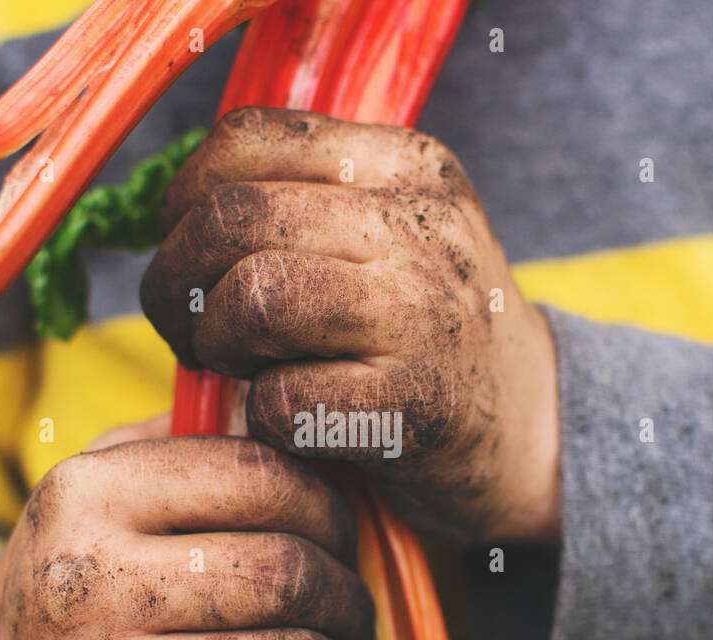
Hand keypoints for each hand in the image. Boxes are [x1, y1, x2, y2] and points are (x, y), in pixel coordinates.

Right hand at [0, 421, 371, 639]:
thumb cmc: (79, 573)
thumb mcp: (106, 483)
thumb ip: (195, 439)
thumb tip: (303, 421)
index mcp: (89, 496)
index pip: (259, 478)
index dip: (327, 507)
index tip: (337, 534)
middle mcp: (89, 587)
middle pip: (284, 575)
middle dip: (345, 595)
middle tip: (349, 608)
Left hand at [141, 107, 559, 544]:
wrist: (537, 426)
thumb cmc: (430, 329)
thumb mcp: (396, 229)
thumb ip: (306, 200)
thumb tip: (176, 215)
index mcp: (405, 164)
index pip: (249, 139)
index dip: (185, 198)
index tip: (186, 250)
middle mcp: (418, 226)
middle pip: (233, 219)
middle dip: (175, 280)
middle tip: (189, 327)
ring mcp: (424, 314)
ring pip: (255, 298)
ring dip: (216, 344)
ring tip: (237, 367)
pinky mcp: (417, 405)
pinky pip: (283, 399)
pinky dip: (262, 418)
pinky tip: (289, 420)